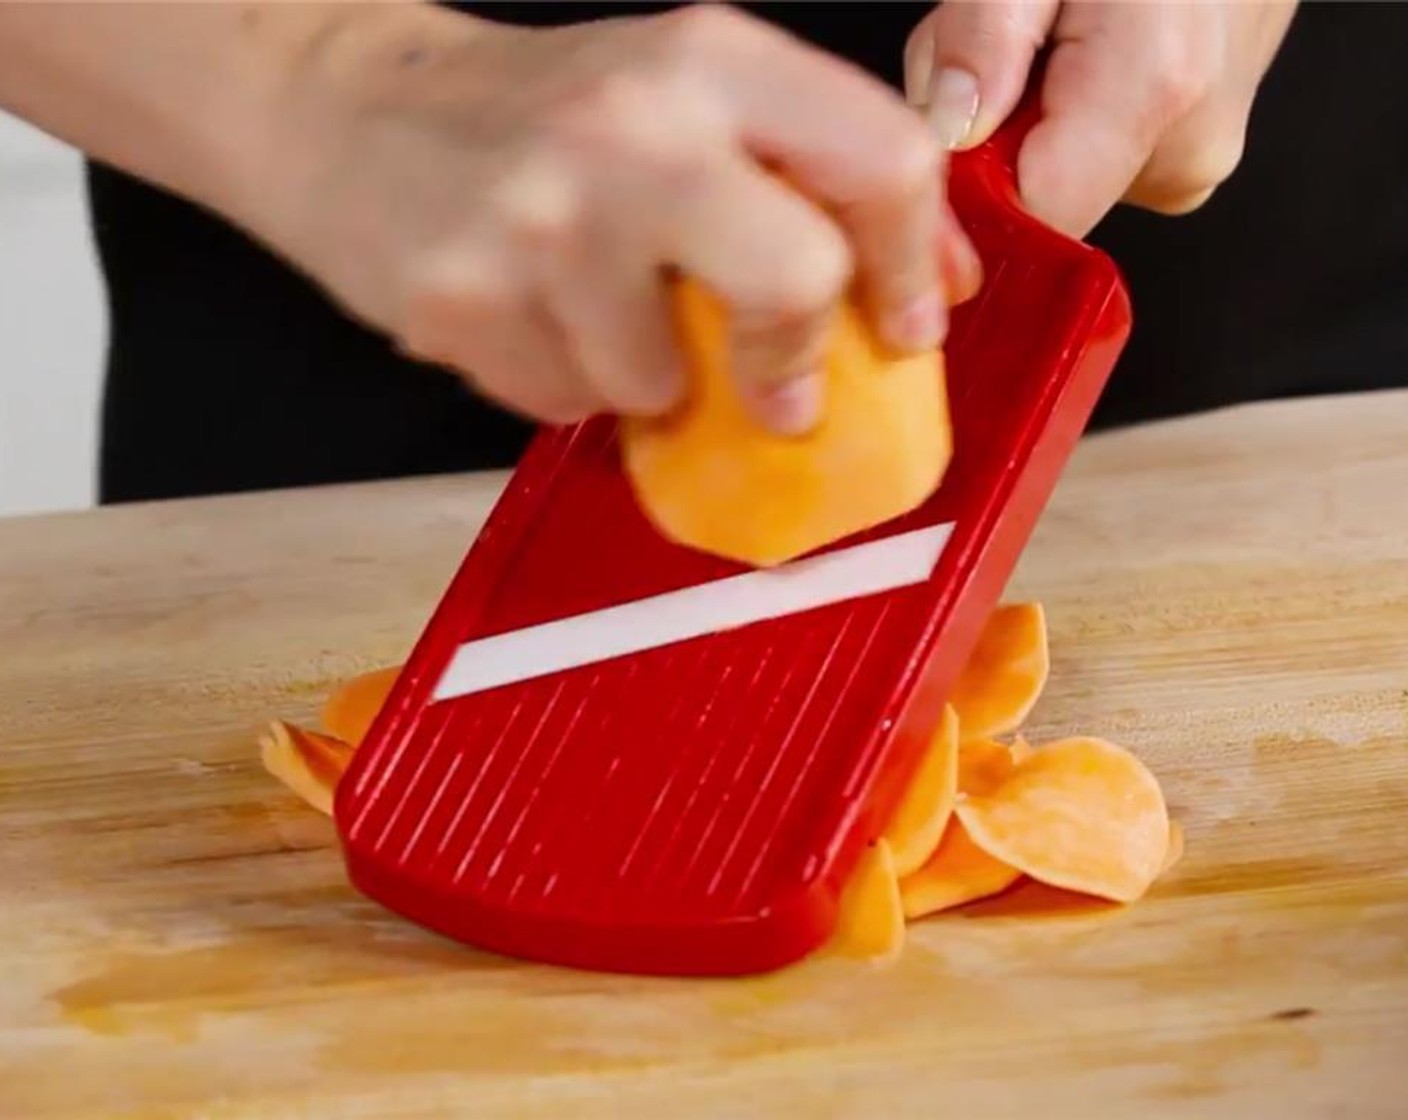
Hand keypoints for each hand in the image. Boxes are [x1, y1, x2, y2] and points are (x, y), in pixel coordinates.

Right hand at [250, 4, 979, 434]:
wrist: (349, 105)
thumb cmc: (539, 113)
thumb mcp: (681, 95)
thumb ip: (800, 173)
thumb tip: (925, 279)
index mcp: (708, 60)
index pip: (878, 160)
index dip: (912, 263)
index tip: (909, 324)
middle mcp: (631, 131)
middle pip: (796, 281)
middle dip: (796, 358)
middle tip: (784, 389)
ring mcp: (539, 223)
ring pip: (660, 382)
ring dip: (647, 376)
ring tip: (595, 312)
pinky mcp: (462, 303)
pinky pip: (569, 403)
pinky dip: (569, 383)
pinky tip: (532, 318)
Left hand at [904, 1, 1297, 236]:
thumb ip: (981, 38)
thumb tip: (949, 136)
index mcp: (1154, 89)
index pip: (1030, 221)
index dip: (969, 192)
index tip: (947, 127)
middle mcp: (1189, 143)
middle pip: (1041, 202)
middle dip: (993, 136)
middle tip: (1002, 43)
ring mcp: (1203, 151)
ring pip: (1067, 178)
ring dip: (1028, 120)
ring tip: (1051, 30)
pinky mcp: (1200, 146)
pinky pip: (1105, 154)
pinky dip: (1072, 110)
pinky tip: (1085, 44)